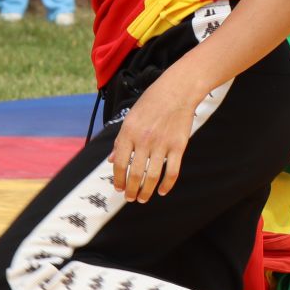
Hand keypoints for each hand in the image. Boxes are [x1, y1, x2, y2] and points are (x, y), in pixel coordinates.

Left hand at [109, 71, 202, 202]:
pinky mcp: (178, 146)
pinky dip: (167, 185)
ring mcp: (162, 144)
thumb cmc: (151, 103)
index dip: (118, 179)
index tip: (119, 188)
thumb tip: (111, 159)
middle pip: (135, 173)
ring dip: (146, 191)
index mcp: (128, 132)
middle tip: (130, 198)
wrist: (177, 91)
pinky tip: (162, 191)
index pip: (119, 163)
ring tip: (143, 198)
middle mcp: (144, 140)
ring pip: (152, 176)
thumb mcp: (130, 118)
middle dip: (131, 190)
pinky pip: (172, 171)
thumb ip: (120, 140)